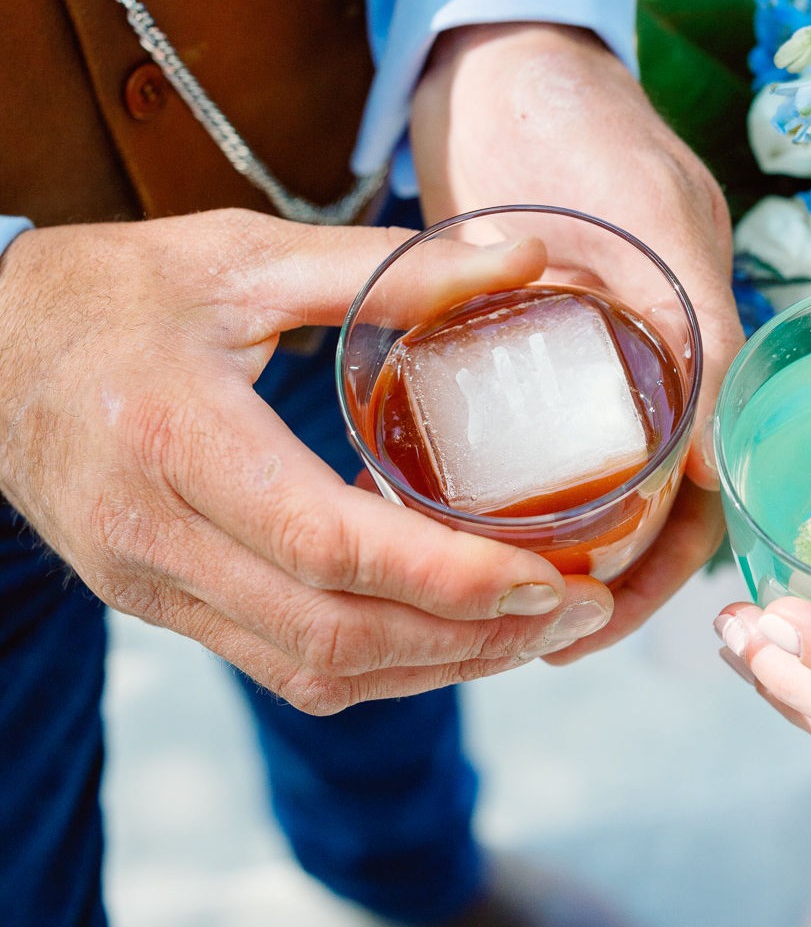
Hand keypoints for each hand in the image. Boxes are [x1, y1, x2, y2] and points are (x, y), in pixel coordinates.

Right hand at [0, 211, 612, 712]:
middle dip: (470, 640)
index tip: (551, 573)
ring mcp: (150, 585)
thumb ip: (387, 267)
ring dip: (435, 667)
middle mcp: (156, 536)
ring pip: (312, 672)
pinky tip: (446, 629)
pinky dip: (377, 666)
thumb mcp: (245, 255)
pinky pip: (279, 665)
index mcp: (178, 440)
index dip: (449, 578)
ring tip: (533, 631)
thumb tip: (525, 258)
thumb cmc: (118, 292)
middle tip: (575, 612)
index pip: (329, 546)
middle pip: (333, 635)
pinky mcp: (156, 603)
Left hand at [410, 22, 742, 648]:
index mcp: (696, 342)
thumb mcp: (654, 223)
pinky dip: (483, 473)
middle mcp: (644, 360)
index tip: (590, 618)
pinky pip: (512, 426)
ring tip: (475, 589)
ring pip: (572, 474)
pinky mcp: (512, 330)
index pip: (700, 487)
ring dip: (537, 535)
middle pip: (637, 499)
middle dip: (592, 573)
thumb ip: (698, 333)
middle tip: (525, 627)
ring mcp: (578, 349)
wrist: (495, 48)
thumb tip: (720, 472)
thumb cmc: (582, 117)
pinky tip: (431, 503)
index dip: (658, 566)